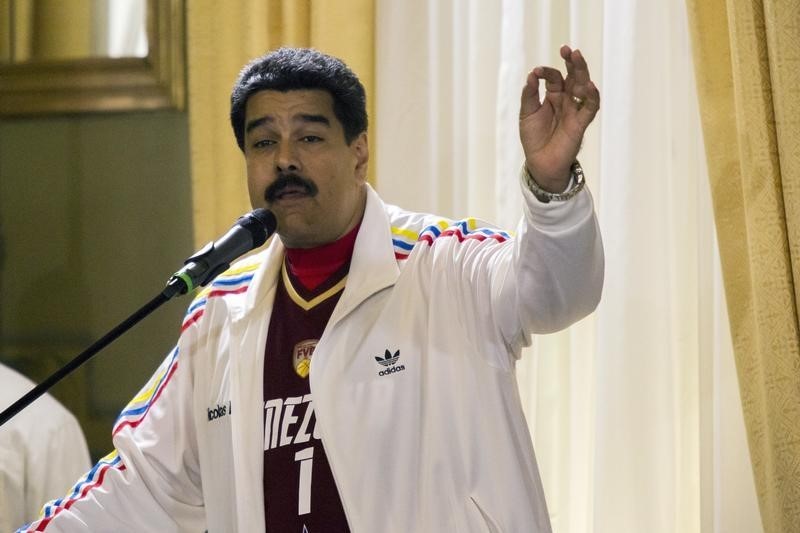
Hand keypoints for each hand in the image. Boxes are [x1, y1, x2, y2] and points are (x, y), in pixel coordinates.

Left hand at [519, 45, 599, 191]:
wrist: (539, 163)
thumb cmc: (534, 138)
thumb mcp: (527, 113)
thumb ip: (529, 95)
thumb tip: (532, 75)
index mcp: (553, 96)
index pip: (554, 77)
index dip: (547, 72)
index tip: (537, 72)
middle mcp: (566, 100)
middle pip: (573, 76)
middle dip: (571, 62)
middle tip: (567, 49)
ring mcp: (575, 110)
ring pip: (583, 86)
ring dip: (581, 71)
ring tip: (576, 56)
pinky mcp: (581, 123)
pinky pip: (590, 107)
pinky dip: (591, 96)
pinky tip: (587, 85)